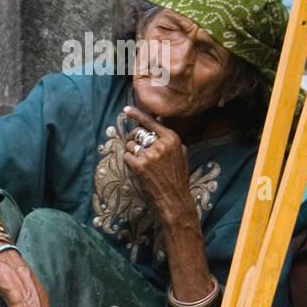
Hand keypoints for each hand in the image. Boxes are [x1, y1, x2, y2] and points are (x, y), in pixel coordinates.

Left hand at [123, 105, 194, 223]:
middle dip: (134, 138)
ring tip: (142, 162)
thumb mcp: (180, 153)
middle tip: (137, 148)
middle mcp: (160, 144)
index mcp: (171, 138)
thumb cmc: (177, 176)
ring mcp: (149, 155)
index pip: (151, 121)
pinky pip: (127, 156)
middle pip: (138, 132)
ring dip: (132, 151)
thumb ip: (169, 138)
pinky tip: (138, 169)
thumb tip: (159, 120)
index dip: (137, 114)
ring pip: (131, 144)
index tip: (126, 109)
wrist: (174, 197)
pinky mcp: (139, 165)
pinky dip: (129, 162)